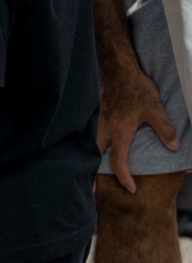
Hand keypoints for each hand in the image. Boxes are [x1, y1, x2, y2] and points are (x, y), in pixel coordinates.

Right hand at [97, 68, 179, 192]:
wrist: (120, 71)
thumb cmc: (137, 89)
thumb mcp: (156, 109)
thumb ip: (165, 129)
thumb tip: (173, 147)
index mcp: (119, 131)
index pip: (118, 161)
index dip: (124, 177)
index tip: (131, 188)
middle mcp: (105, 130)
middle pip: (95, 158)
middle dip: (92, 175)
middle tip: (91, 191)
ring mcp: (98, 123)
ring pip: (89, 147)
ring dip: (89, 161)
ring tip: (89, 173)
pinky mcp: (97, 118)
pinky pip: (89, 137)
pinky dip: (89, 148)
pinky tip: (91, 151)